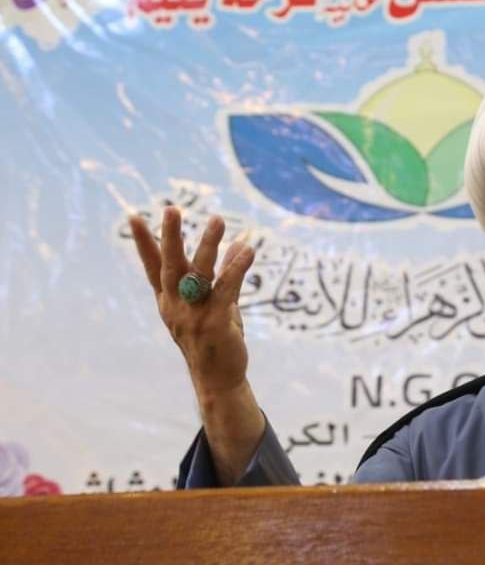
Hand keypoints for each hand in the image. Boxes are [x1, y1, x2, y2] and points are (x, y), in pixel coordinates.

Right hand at [128, 206, 254, 399]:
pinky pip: (225, 289)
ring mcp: (193, 315)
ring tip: (217, 219)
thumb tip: (239, 244)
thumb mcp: (217, 305)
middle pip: (170, 266)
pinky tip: (247, 249)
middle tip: (170, 209)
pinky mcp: (214, 323)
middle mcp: (176, 307)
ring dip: (208, 245)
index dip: (143, 244)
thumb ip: (224, 275)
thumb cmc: (215, 340)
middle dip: (170, 237)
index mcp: (169, 302)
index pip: (152, 268)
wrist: (218, 380)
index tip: (133, 217)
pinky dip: (236, 268)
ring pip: (198, 273)